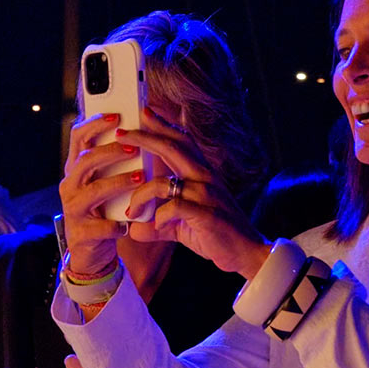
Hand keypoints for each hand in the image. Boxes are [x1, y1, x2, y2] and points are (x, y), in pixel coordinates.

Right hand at [58, 113, 139, 277]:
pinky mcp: (82, 233)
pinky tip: (128, 223)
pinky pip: (100, 226)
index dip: (95, 124)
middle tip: (134, 149)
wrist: (92, 252)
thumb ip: (116, 161)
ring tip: (141, 178)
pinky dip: (116, 224)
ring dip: (119, 182)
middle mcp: (71, 185)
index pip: (78, 137)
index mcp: (76, 169)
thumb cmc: (104, 210)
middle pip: (85, 160)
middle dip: (111, 151)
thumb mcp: (106, 182)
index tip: (117, 116)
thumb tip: (141, 131)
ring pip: (94, 190)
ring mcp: (74, 209)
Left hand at [113, 107, 268, 278]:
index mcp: (201, 174)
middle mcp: (204, 178)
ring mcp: (206, 195)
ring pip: (163, 182)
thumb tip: (134, 229)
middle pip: (172, 148)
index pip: (181, 141)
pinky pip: (173, 208)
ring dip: (140, 196)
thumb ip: (158, 224)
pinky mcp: (206, 215)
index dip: (162, 125)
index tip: (144, 113)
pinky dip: (159, 218)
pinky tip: (157, 226)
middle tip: (122, 133)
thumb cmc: (215, 235)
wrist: (246, 254)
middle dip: (145, 137)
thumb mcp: (181, 227)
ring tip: (131, 212)